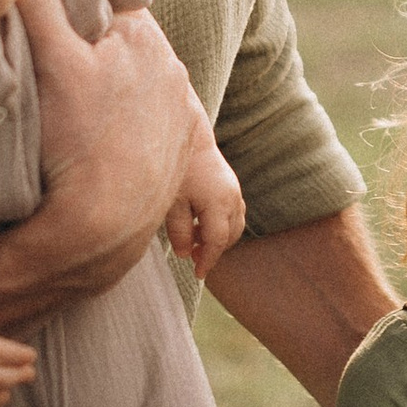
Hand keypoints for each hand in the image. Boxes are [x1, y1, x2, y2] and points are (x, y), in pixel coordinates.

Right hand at [0, 0, 203, 316]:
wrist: (105, 224)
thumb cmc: (79, 138)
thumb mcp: (51, 60)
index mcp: (144, 39)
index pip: (110, 4)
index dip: (79, 10)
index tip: (54, 23)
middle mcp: (172, 71)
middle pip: (125, 47)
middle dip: (96, 51)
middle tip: (58, 70)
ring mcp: (180, 115)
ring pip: (141, 87)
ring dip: (115, 92)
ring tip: (77, 111)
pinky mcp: (181, 155)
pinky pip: (153, 127)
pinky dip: (132, 129)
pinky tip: (104, 141)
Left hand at [166, 133, 245, 279]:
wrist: (186, 132)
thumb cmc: (177, 167)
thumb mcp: (172, 202)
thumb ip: (179, 230)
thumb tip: (184, 254)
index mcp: (218, 203)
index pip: (217, 241)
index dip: (207, 260)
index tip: (197, 274)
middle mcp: (232, 197)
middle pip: (230, 236)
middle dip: (214, 250)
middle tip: (193, 257)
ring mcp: (234, 190)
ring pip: (235, 225)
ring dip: (219, 237)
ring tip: (194, 240)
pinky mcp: (231, 184)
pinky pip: (234, 212)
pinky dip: (222, 224)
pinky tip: (201, 223)